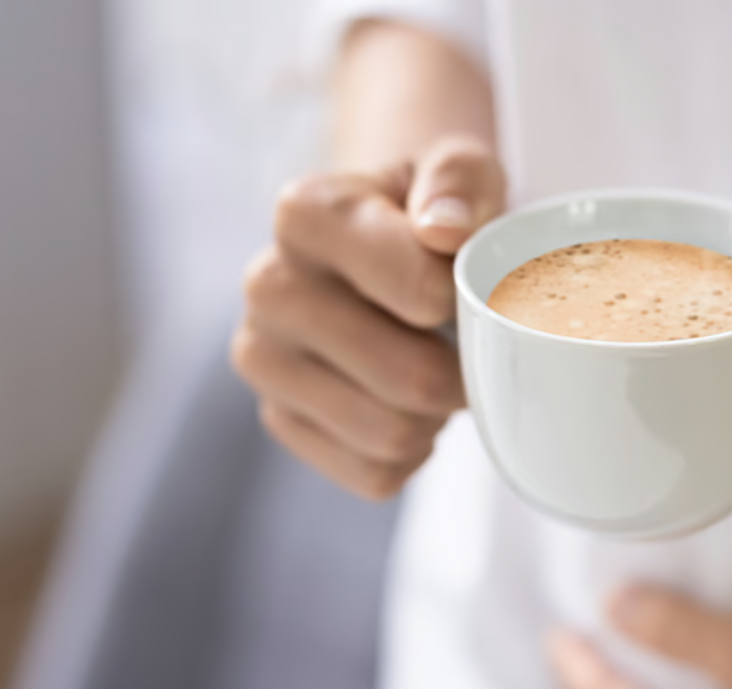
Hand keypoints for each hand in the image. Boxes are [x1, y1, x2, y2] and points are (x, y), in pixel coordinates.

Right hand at [233, 136, 504, 499]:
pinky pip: (375, 474)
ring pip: (391, 435)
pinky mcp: (278, 419)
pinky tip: (405, 403)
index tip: (465, 283)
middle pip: (409, 379)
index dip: (469, 301)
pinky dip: (412, 452)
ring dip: (435, 417)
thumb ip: (461, 180)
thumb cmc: (432, 210)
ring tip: (433, 369)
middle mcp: (268, 285)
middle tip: (466, 345)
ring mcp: (263, 358)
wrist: (385, 246)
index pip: (422, 291)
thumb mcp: (460, 171)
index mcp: (306, 212)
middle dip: (460, 373)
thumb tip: (444, 230)